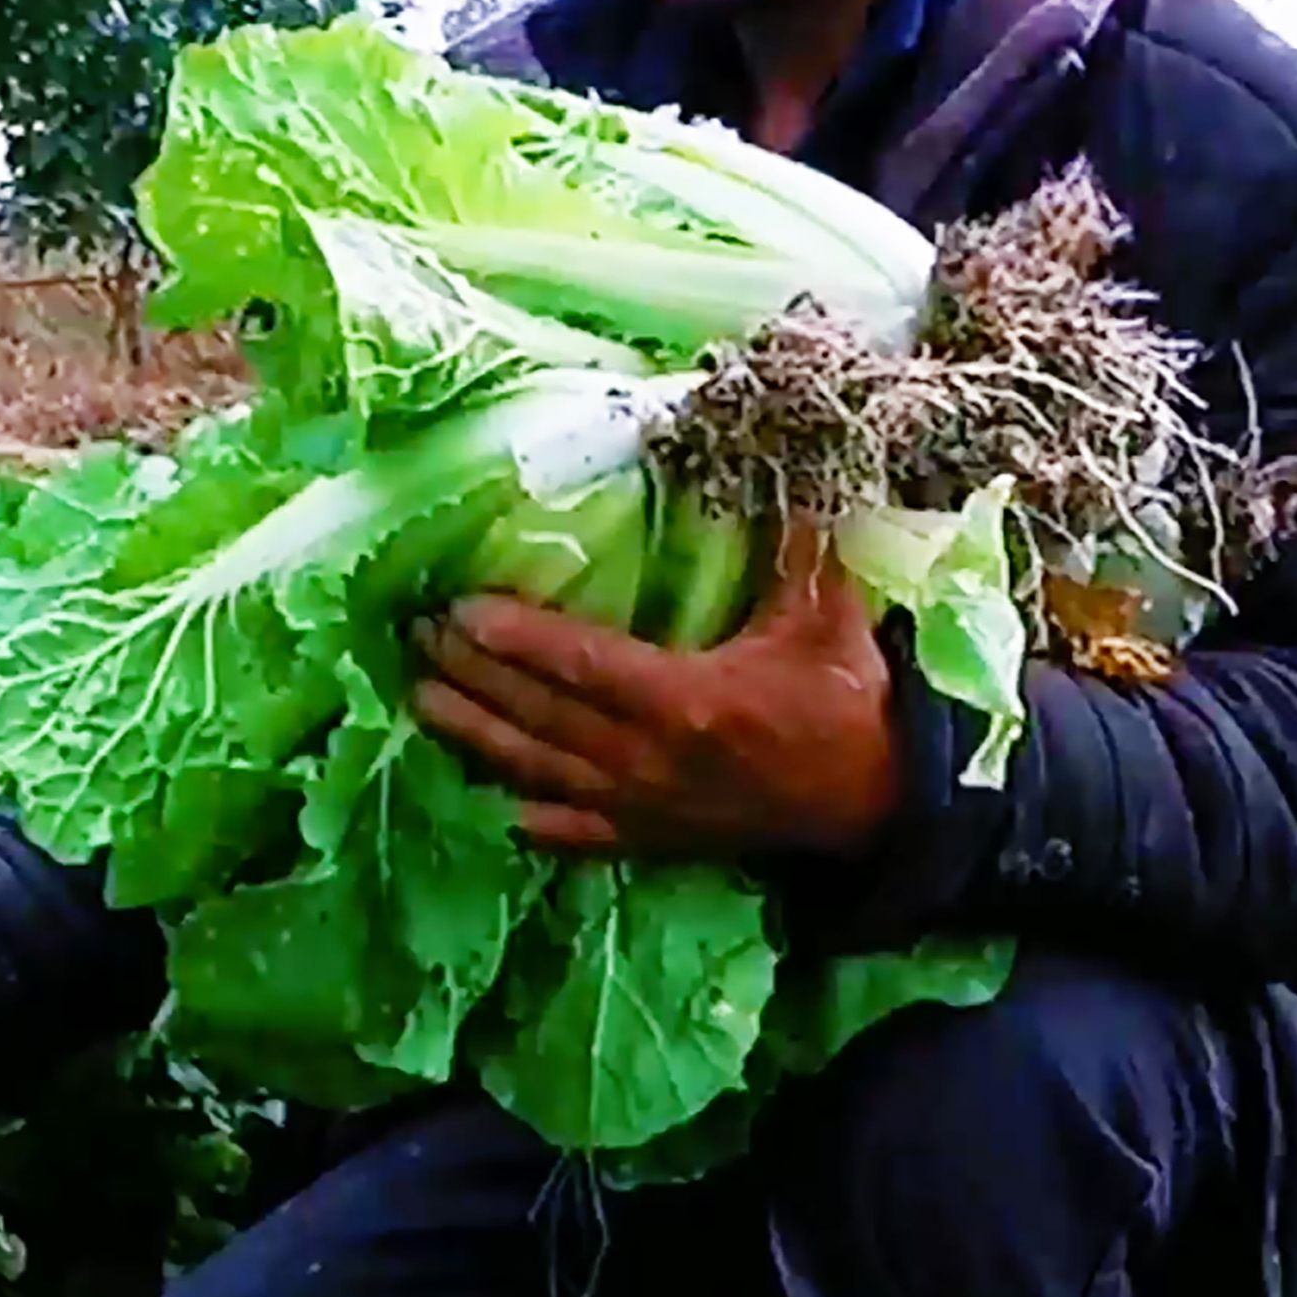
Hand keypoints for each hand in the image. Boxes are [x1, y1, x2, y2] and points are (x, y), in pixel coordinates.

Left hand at [408, 520, 903, 860]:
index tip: (459, 611)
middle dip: (472, 676)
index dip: (515, 638)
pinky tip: (489, 801)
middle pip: (539, 716)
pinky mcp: (652, 840)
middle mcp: (649, 759)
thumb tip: (770, 455)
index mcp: (686, 699)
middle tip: (417, 637)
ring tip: (421, 699)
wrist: (879, 803)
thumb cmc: (847, 701)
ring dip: (475, 736)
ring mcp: (644, 807)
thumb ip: (792, 539)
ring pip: (539, 771)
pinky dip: (531, 818)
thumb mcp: (823, 613)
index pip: (579, 664)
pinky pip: (576, 834)